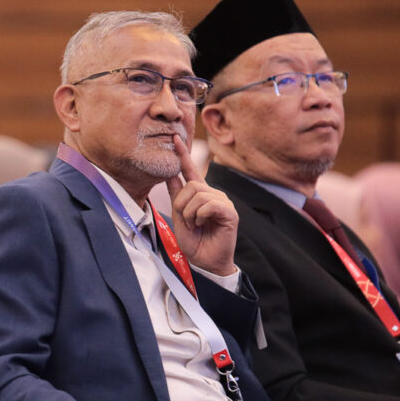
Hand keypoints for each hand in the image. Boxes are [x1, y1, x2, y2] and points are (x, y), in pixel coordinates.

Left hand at [165, 135, 238, 276]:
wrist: (204, 262)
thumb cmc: (193, 241)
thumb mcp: (178, 215)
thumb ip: (176, 194)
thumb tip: (169, 172)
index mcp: (200, 194)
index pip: (190, 170)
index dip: (182, 154)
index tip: (174, 138)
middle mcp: (213, 194)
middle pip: (191, 184)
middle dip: (182, 204)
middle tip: (187, 221)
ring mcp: (223, 202)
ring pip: (198, 194)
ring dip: (190, 213)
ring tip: (195, 225)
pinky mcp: (230, 212)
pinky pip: (209, 204)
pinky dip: (200, 216)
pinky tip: (203, 224)